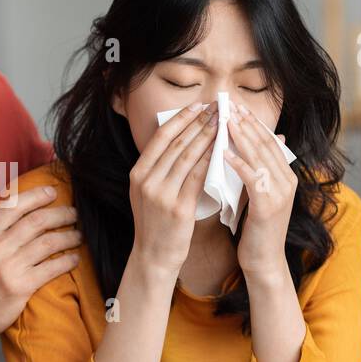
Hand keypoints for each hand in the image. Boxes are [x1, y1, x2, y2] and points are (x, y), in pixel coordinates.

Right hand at [0, 186, 81, 344]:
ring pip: (48, 242)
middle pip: (36, 221)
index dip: (37, 195)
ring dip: (68, 235)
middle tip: (73, 213)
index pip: (14, 205)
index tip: (52, 192)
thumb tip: (0, 195)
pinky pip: (51, 268)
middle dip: (60, 213)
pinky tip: (74, 258)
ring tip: (78, 235)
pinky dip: (67, 260)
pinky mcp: (20, 287)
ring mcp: (8, 267)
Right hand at [128, 100, 217, 277]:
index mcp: (137, 174)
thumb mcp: (148, 193)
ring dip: (208, 137)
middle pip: (176, 143)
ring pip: (188, 157)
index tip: (198, 105)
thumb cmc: (157, 223)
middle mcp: (146, 181)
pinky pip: (198, 178)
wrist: (154, 256)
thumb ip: (159, 169)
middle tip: (216, 108)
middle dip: (198, 122)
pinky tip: (223, 150)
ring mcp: (160, 194)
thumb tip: (181, 140)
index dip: (181, 119)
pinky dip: (211, 160)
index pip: (161, 138)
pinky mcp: (177, 208)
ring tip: (223, 123)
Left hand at [224, 102, 296, 278]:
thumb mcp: (257, 194)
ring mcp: (280, 192)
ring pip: (259, 157)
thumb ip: (255, 171)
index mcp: (286, 175)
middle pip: (265, 143)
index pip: (268, 140)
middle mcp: (287, 180)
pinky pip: (252, 178)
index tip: (235, 106)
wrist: (264, 260)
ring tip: (224, 120)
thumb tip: (245, 150)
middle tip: (228, 104)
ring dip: (240, 137)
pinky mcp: (268, 206)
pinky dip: (238, 164)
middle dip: (245, 122)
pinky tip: (223, 153)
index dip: (252, 122)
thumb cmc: (255, 227)